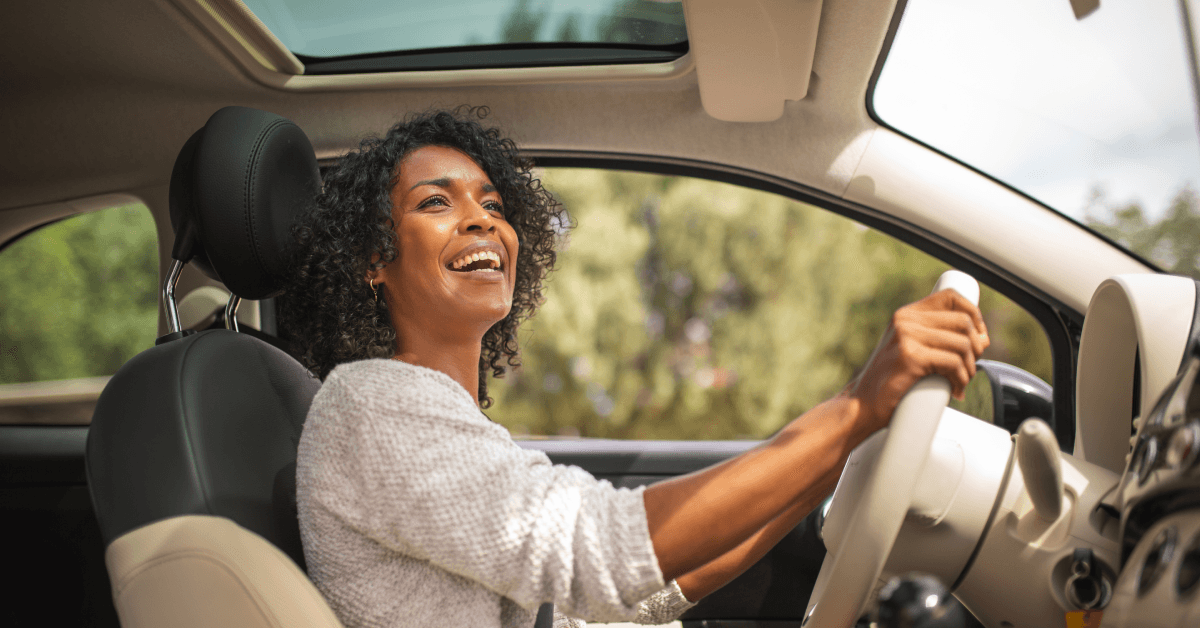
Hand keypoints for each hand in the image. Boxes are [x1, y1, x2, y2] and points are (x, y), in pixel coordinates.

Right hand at [845, 289, 989, 435]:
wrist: (863, 405)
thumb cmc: (890, 382)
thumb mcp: (912, 350)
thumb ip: (939, 339)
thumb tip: (983, 339)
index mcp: (906, 314)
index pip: (950, 297)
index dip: (973, 313)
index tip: (978, 336)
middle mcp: (905, 320)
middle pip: (963, 321)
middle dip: (976, 347)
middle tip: (969, 367)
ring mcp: (906, 336)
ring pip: (962, 344)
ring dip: (969, 368)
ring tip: (961, 382)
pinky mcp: (910, 357)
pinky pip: (953, 363)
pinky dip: (960, 380)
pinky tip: (955, 390)